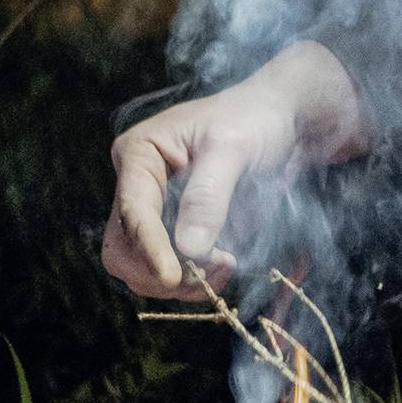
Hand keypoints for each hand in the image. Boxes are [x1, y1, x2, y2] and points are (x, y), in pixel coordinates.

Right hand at [103, 42, 369, 298]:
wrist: (279, 122)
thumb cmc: (252, 119)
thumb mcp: (232, 146)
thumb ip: (209, 194)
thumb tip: (188, 248)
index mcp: (138, 154)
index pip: (133, 211)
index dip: (149, 248)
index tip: (172, 277)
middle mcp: (137, 188)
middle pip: (123, 250)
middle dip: (160, 271)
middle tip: (207, 272)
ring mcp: (156, 215)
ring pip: (143, 270)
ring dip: (180, 282)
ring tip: (226, 264)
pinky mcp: (178, 234)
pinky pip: (171, 273)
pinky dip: (195, 281)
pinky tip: (226, 265)